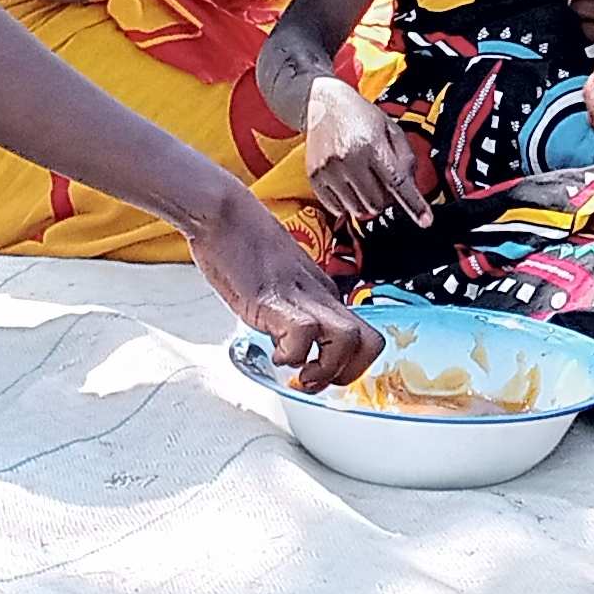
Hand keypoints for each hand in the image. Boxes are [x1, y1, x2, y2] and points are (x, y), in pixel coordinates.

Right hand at [195, 193, 379, 390]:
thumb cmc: (244, 244)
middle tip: (315, 379)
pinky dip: (291, 354)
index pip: (363, 335)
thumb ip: (288, 309)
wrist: (224, 214)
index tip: (322, 374)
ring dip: (326, 367)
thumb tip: (286, 340)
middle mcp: (320, 297)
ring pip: (349, 339)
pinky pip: (303, 335)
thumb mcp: (278, 282)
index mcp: (322, 294)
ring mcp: (302, 297)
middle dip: (348, 373)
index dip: (350, 364)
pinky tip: (273, 350)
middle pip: (369, 341)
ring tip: (299, 372)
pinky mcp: (276, 300)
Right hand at [303, 76, 430, 235]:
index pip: (397, 182)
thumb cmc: (361, 116)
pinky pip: (337, 209)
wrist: (323, 103)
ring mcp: (329, 170)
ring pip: (359, 210)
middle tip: (382, 181)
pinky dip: (348, 204)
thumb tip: (411, 190)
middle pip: (378, 203)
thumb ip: (405, 159)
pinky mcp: (315, 178)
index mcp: (371, 144)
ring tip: (364, 180)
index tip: (425, 221)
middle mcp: (348, 159)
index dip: (413, 204)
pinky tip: (349, 185)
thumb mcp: (391, 129)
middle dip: (386, 199)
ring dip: (367, 203)